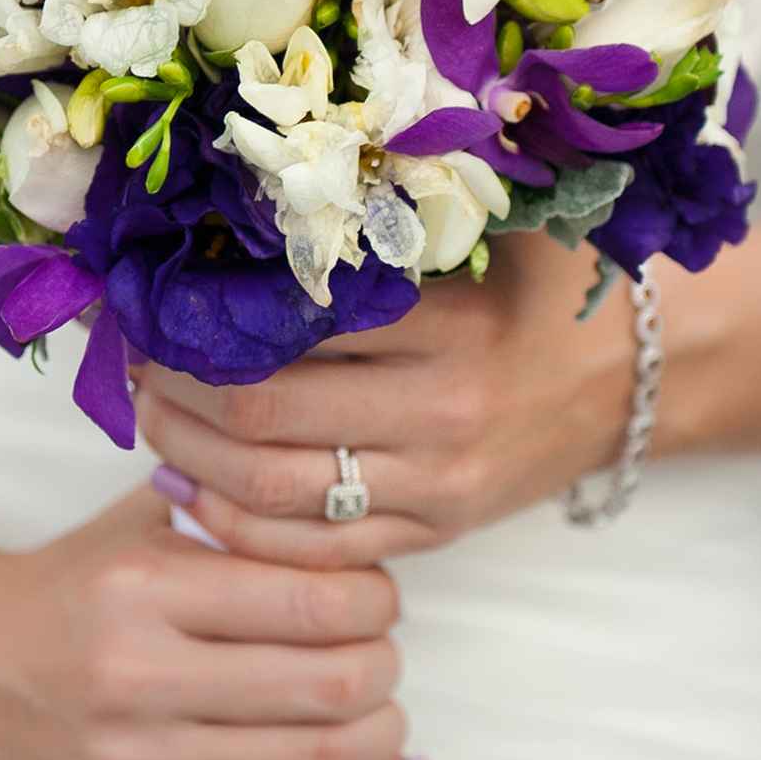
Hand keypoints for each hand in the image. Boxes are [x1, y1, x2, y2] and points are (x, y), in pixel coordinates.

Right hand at [0, 488, 424, 759]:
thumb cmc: (69, 590)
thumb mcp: (142, 523)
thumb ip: (238, 511)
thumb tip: (360, 524)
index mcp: (143, 586)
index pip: (316, 600)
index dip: (378, 602)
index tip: (376, 599)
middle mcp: (135, 677)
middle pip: (330, 684)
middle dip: (384, 669)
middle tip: (380, 656)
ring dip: (379, 737)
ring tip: (380, 715)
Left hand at [135, 240, 636, 569]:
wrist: (626, 377)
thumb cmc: (540, 287)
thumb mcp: (482, 233)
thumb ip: (381, 224)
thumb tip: (233, 209)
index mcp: (451, 328)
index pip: (290, 326)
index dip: (200, 316)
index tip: (151, 298)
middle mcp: (441, 414)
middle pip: (263, 411)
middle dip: (174, 386)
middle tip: (134, 358)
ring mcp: (435, 488)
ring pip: (271, 490)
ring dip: (185, 454)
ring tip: (148, 417)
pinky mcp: (430, 537)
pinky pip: (309, 550)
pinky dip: (230, 526)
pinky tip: (187, 488)